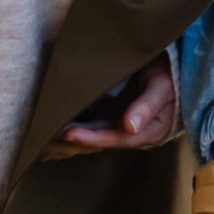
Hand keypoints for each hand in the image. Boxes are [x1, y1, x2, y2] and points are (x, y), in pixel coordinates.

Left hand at [47, 59, 179, 155]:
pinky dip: (71, 133)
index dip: (92, 138)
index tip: (69, 133)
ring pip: (90, 138)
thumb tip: (130, 126)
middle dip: (71, 143)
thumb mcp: (162, 87)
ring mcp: (118, 126)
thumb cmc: (169, 76)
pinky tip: (51, 138)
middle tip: (45, 141)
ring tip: (41, 143)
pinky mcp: (110, 118)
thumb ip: (147, 106)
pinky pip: (88, 129)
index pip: (115, 138)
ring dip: (67, 143)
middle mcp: (130, 133)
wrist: (172, 69)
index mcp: (147, 131)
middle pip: (98, 142)